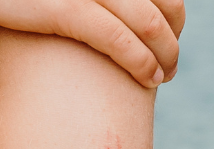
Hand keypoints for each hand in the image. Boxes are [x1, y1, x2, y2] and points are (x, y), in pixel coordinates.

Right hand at [0, 0, 182, 87]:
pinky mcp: (67, 8)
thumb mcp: (41, 1)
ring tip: (165, 75)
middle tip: (172, 62)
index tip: (168, 36)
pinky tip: (150, 75)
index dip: (170, 10)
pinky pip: (117, 35)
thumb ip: (68, 5)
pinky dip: (140, 57)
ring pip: (148, 18)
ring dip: (164, 50)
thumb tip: (79, 22)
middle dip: (172, 33)